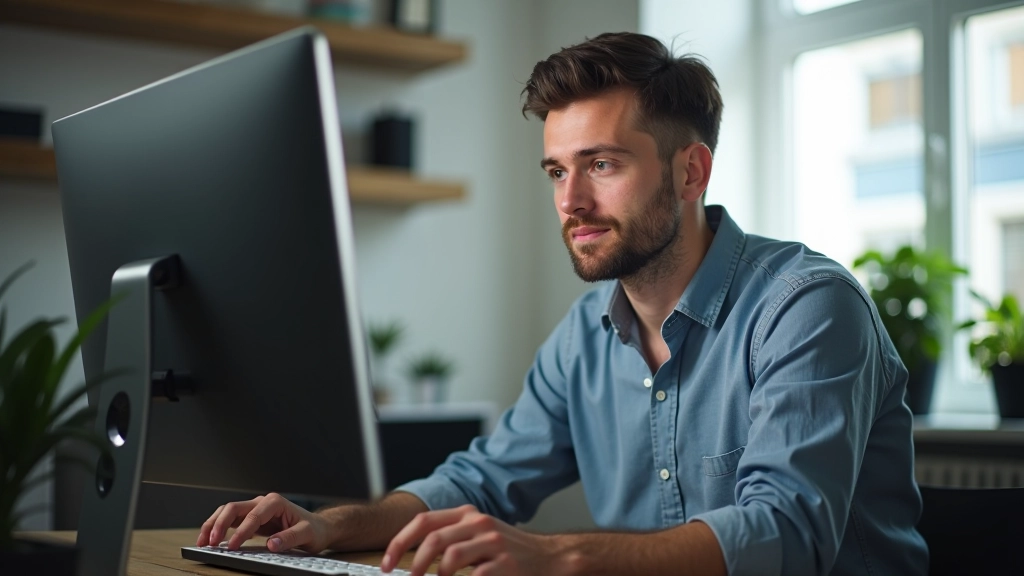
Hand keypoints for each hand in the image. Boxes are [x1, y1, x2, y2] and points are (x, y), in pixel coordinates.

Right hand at [196, 493, 330, 552]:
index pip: (253, 515)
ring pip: (227, 512)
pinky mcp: (252, 519)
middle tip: (209, 542)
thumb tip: (271, 544)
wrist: (318, 528)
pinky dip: (218, 528)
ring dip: (213, 525)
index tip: (231, 546)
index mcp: (275, 502)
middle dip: (218, 524)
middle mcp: (262, 502)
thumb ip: (290, 538)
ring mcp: (255, 509)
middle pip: (233, 508)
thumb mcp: (307, 534)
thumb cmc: (314, 529)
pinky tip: (210, 540)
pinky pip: (230, 521)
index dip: (241, 531)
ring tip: (202, 542)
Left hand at [381, 505, 557, 575]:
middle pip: (434, 539)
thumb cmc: (508, 550)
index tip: (387, 563)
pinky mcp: (505, 564)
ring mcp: (493, 543)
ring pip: (450, 558)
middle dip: (414, 564)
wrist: (549, 558)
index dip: (399, 543)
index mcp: (467, 514)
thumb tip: (410, 557)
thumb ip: (449, 537)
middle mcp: (479, 523)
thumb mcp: (477, 533)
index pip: (424, 522)